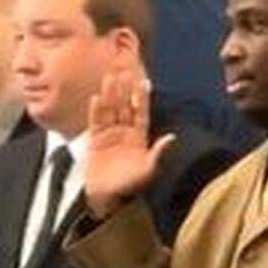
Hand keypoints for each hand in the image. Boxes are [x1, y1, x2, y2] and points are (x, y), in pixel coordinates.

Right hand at [84, 71, 174, 218]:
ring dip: (110, 94)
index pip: (141, 112)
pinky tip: (97, 98)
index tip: (143, 81)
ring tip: (109, 78)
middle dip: (124, 89)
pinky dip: (96, 111)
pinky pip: (95, 122)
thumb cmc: (129, 185)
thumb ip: (158, 152)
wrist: (106, 197)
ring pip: (110, 110)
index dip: (142, 97)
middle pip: (124, 106)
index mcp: (139, 137)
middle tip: (123, 70)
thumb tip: (172, 137)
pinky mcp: (95, 141)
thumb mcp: (148, 170)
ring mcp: (109, 135)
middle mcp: (124, 132)